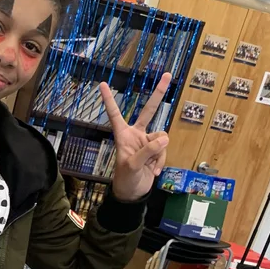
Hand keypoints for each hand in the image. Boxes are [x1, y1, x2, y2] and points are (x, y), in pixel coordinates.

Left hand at [100, 72, 171, 201]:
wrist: (133, 193)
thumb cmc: (126, 179)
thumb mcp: (133, 165)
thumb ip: (147, 151)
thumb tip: (164, 138)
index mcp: (123, 135)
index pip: (115, 114)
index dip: (110, 100)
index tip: (103, 84)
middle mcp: (135, 135)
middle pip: (148, 111)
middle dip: (158, 94)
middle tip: (166, 75)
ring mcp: (147, 142)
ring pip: (162, 138)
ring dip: (159, 154)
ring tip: (149, 167)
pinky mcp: (156, 151)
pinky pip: (165, 150)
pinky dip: (161, 161)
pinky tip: (153, 171)